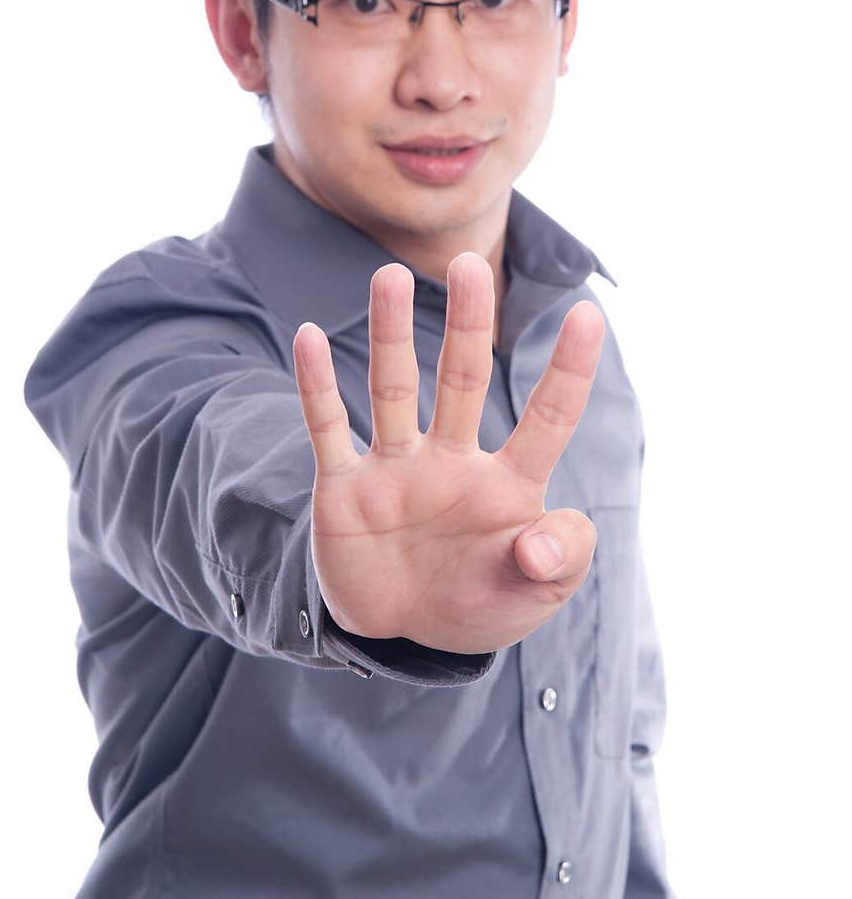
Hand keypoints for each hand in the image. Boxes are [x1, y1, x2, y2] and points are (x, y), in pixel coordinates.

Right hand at [292, 252, 604, 653]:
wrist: (402, 635)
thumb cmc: (480, 604)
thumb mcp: (534, 598)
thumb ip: (557, 562)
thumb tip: (542, 544)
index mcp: (508, 485)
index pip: (548, 418)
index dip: (569, 370)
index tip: (589, 314)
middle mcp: (451, 462)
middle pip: (460, 379)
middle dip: (466, 323)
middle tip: (467, 263)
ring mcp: (395, 470)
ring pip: (392, 388)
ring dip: (391, 335)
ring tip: (388, 277)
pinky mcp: (344, 489)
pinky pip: (328, 428)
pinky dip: (317, 386)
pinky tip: (308, 337)